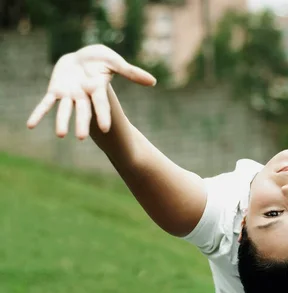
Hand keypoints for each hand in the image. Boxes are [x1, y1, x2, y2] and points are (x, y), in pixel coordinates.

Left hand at [26, 45, 155, 139]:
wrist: (81, 57)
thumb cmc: (101, 59)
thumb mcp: (116, 63)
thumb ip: (132, 73)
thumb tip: (153, 82)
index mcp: (97, 89)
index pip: (101, 104)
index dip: (103, 115)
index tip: (105, 128)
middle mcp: (83, 95)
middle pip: (83, 111)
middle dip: (82, 123)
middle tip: (81, 137)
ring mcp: (69, 95)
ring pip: (65, 110)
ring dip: (63, 121)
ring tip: (61, 135)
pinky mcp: (56, 91)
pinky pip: (46, 104)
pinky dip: (39, 114)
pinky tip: (31, 125)